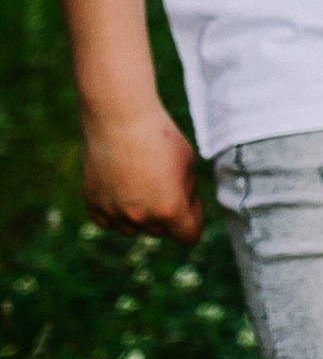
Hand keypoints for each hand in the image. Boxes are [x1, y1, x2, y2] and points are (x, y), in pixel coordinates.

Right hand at [82, 106, 203, 242]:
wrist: (120, 120)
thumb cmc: (160, 138)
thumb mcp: (188, 166)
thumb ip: (187, 195)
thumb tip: (184, 210)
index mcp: (170, 210)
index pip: (188, 237)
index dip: (193, 220)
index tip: (191, 204)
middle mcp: (141, 218)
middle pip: (161, 231)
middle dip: (167, 214)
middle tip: (164, 183)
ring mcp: (114, 214)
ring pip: (134, 228)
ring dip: (140, 214)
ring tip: (141, 182)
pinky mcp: (93, 206)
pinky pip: (109, 221)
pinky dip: (116, 211)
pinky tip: (121, 187)